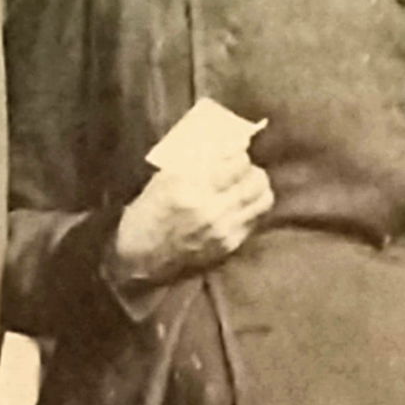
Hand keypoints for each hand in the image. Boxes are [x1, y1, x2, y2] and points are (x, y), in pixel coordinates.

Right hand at [112, 158, 274, 288]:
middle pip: (256, 180)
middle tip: (241, 169)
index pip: (237, 163)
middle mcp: (211, 209)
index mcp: (191, 188)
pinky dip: (251, 207)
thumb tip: (228, 145)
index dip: (239, 153)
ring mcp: (223, 230)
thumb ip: (197, 162)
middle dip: (251, 169)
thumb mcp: (164, 179)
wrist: (141, 258)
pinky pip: (255, 219)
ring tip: (244, 186)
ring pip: (263, 200)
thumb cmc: (148, 213)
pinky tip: (238, 205)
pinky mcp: (229, 245)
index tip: (234, 151)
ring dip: (256, 188)